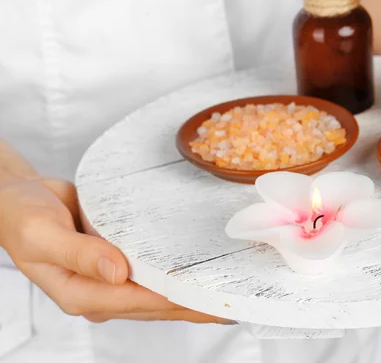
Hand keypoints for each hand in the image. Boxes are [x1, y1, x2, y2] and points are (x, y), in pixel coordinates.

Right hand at [0, 174, 229, 323]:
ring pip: (156, 292)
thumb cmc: (23, 216)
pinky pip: (149, 271)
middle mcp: (99, 291)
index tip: (215, 300)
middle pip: (156, 303)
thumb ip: (79, 253)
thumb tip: (118, 272)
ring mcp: (108, 279)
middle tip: (236, 300)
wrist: (18, 199)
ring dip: (189, 292)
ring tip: (227, 289)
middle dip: (194, 304)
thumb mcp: (42, 233)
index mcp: (80, 293)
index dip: (179, 301)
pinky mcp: (115, 262)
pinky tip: (198, 269)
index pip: (141, 301)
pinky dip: (174, 272)